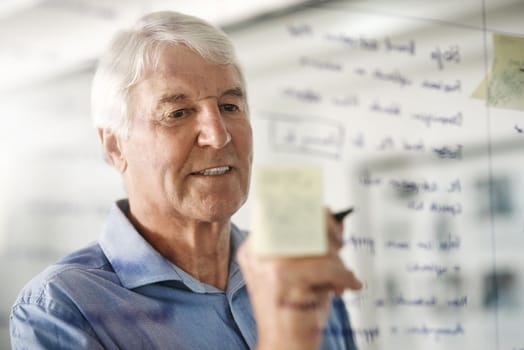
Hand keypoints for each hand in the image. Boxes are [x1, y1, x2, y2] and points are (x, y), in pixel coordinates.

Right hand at [237, 209, 361, 349]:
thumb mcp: (306, 269)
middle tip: (340, 249)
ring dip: (338, 263)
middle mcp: (257, 251)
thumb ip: (315, 242)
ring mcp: (267, 265)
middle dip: (330, 235)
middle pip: (303, 221)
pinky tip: (344, 286)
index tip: (333, 221)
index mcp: (256, 245)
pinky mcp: (282, 281)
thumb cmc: (296, 311)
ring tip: (339, 279)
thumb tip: (333, 216)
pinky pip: (325, 266)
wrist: (284, 346)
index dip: (314, 212)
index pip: (285, 210)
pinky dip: (343, 276)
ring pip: (318, 244)